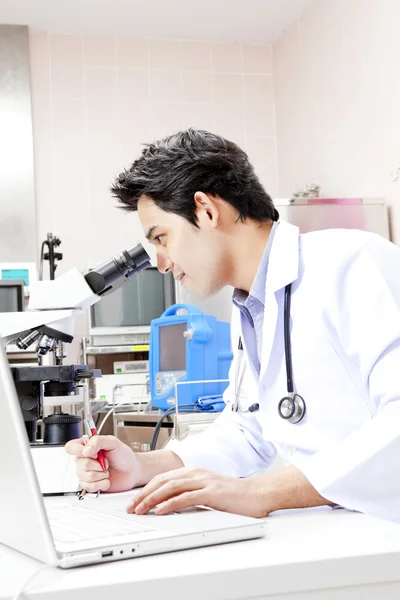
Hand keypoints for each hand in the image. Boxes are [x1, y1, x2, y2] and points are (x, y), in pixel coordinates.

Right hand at [65, 435, 141, 492]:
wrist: (131, 471)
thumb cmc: (123, 456)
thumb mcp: (113, 442)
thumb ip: (98, 441)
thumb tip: (85, 450)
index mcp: (86, 446)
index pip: (70, 447)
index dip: (79, 451)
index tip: (94, 453)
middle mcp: (84, 460)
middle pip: (80, 464)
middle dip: (98, 464)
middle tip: (107, 462)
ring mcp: (86, 473)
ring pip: (85, 476)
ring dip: (101, 474)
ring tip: (107, 470)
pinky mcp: (90, 485)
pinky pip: (89, 487)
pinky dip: (101, 483)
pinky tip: (106, 479)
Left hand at [126, 466, 266, 517]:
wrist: (255, 493)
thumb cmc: (232, 495)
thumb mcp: (206, 490)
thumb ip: (188, 493)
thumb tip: (167, 504)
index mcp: (193, 471)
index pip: (163, 478)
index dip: (146, 489)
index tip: (134, 501)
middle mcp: (195, 472)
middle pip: (162, 481)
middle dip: (144, 494)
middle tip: (131, 507)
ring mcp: (203, 481)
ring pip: (170, 487)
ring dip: (152, 499)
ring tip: (141, 509)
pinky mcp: (211, 492)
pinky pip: (186, 497)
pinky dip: (170, 503)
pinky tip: (160, 510)